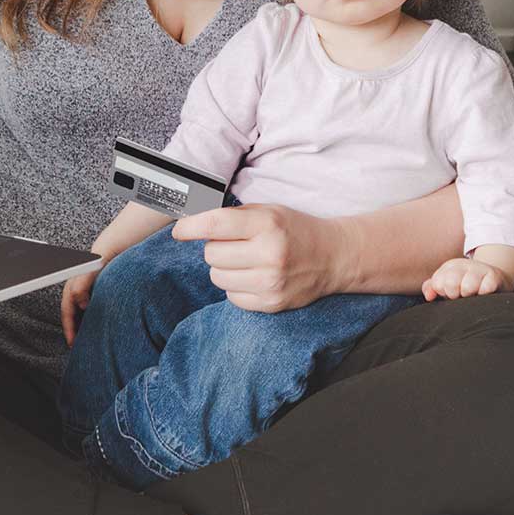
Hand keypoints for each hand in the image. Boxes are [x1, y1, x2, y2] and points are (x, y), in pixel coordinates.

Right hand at [60, 265, 101, 345]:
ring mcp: (86, 291)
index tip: (73, 343)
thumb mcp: (91, 270)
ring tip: (88, 339)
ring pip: (81, 312)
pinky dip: (92, 318)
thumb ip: (82, 284)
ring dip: (83, 325)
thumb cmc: (102, 257)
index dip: (69, 329)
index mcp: (72, 288)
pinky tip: (100, 323)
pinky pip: (91, 308)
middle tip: (79, 347)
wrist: (114, 247)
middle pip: (72, 315)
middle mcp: (77, 290)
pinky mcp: (96, 291)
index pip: (67, 313)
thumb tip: (79, 301)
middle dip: (74, 330)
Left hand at [170, 202, 340, 312]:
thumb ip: (232, 215)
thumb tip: (190, 221)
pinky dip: (235, 287)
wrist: (334, 257)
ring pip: (217, 277)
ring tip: (244, 261)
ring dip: (223, 268)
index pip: (214, 225)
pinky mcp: (271, 303)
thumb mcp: (268, 211)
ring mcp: (271, 282)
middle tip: (233, 243)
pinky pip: (231, 297)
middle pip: (211, 253)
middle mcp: (269, 254)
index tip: (179, 230)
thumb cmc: (294, 229)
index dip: (189, 227)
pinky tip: (253, 276)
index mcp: (267, 224)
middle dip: (215, 247)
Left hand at [422, 257, 509, 299]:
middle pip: (451, 283)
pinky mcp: (494, 276)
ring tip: (473, 295)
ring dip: (470, 296)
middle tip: (462, 295)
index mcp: (450, 266)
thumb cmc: (466, 284)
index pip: (438, 283)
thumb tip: (429, 296)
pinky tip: (484, 294)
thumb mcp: (447, 283)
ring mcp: (480, 269)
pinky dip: (484, 294)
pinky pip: (486, 288)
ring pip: (468, 286)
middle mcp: (464, 265)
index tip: (451, 293)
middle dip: (455, 295)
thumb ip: (432, 287)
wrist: (495, 278)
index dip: (443, 292)